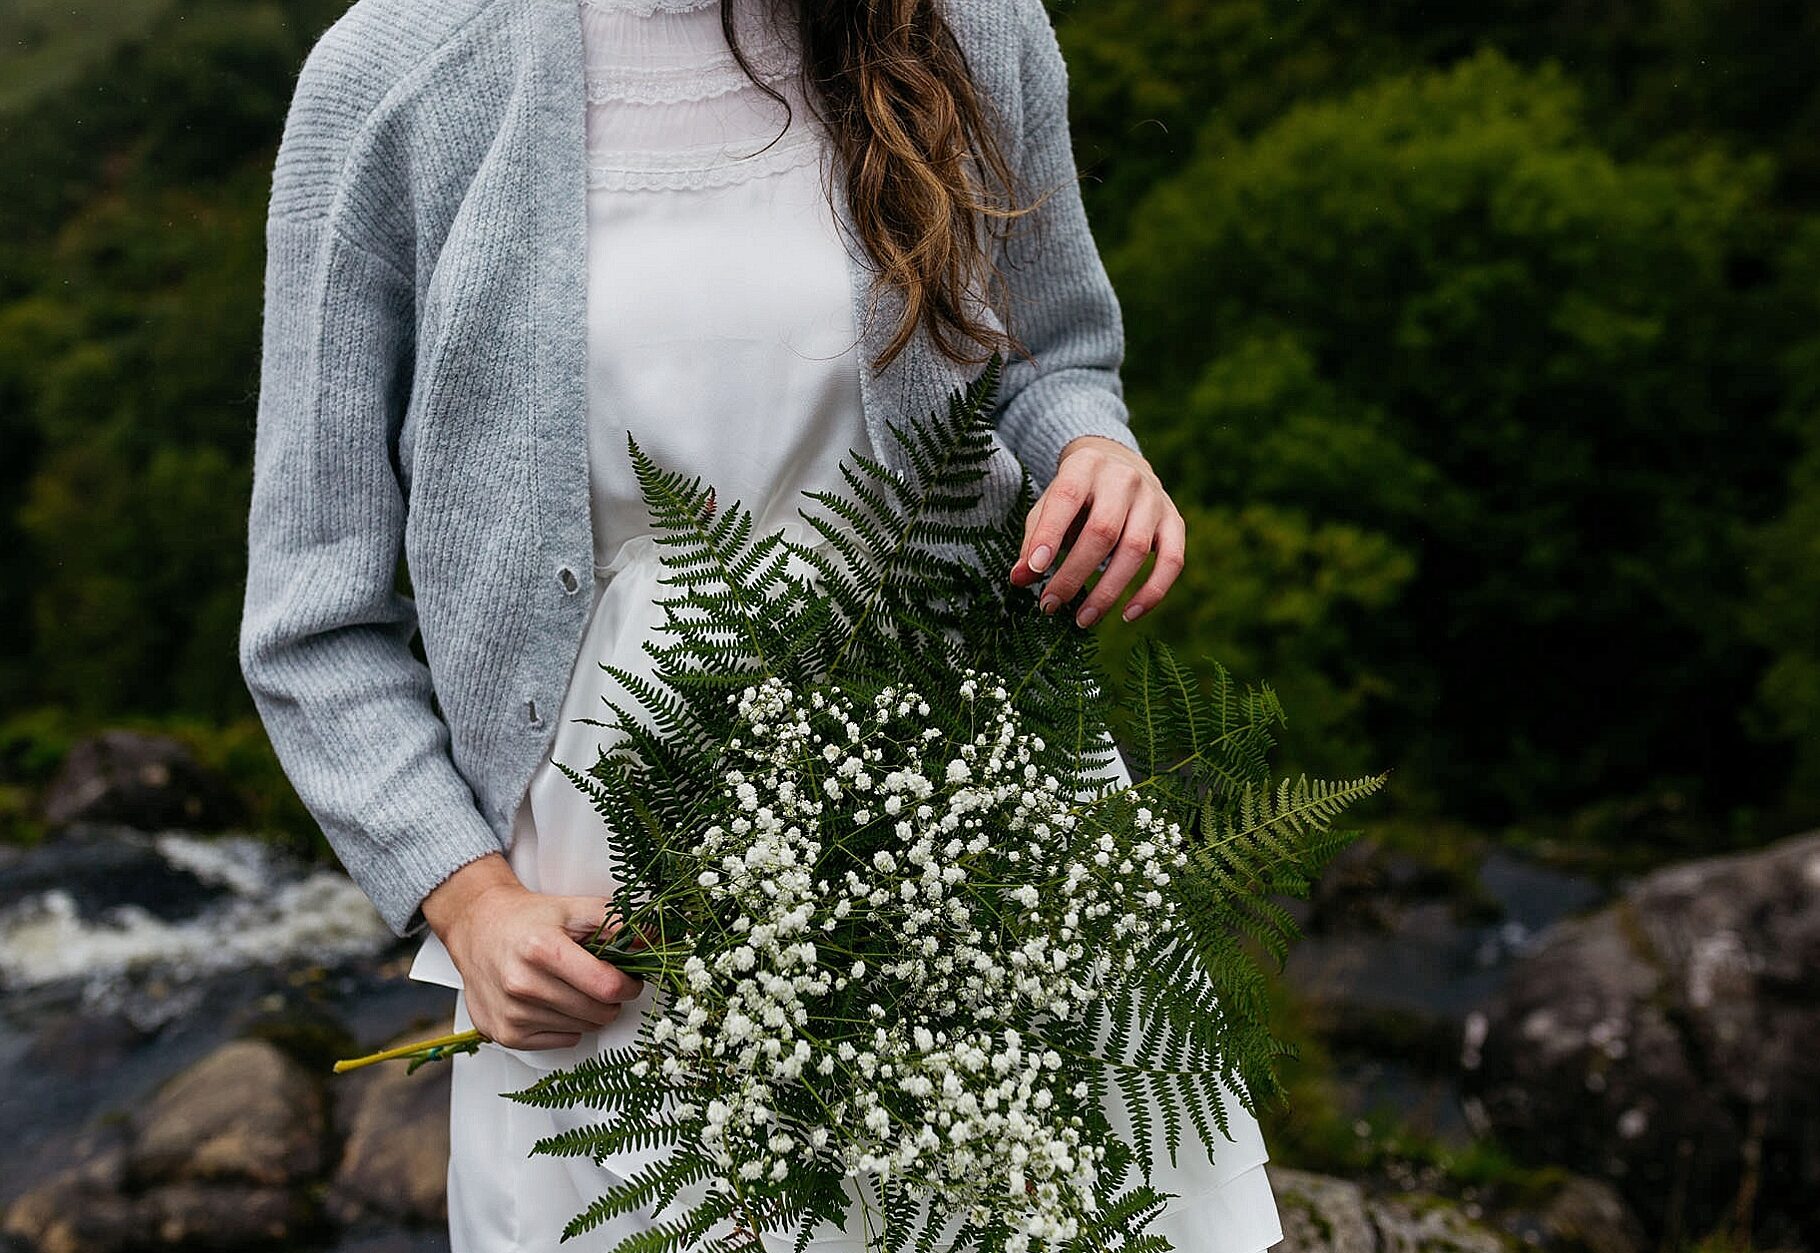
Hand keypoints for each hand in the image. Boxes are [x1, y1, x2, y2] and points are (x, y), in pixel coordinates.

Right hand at [421, 853, 643, 1049]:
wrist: (478, 928)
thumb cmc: (528, 919)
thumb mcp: (573, 908)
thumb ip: (615, 921)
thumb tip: (653, 939)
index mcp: (543, 949)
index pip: (606, 986)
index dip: (629, 985)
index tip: (629, 979)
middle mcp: (522, 984)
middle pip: (597, 1012)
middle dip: (612, 1000)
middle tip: (604, 983)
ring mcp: (512, 1013)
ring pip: (582, 1028)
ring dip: (589, 1012)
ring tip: (574, 987)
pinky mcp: (504, 1034)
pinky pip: (562, 1040)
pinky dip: (568, 1025)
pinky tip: (555, 1002)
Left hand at [1009, 435, 1185, 626]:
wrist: (1119, 464)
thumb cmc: (1075, 494)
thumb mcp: (1049, 505)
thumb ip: (1034, 539)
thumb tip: (1020, 579)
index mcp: (1085, 466)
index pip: (1067, 498)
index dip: (1050, 535)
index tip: (1034, 571)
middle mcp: (1124, 478)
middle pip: (1103, 531)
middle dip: (1074, 574)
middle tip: (1050, 605)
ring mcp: (1154, 499)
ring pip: (1136, 549)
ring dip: (1108, 591)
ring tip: (1083, 619)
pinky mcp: (1174, 521)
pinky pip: (1173, 561)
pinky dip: (1152, 592)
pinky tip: (1128, 615)